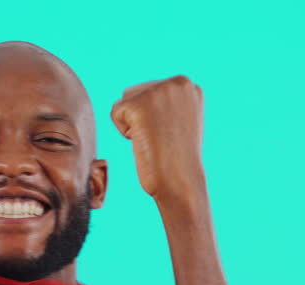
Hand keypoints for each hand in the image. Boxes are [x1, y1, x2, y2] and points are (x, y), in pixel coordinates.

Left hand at [110, 75, 205, 202]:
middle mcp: (176, 82)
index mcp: (188, 86)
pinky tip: (145, 142)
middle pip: (135, 92)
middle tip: (161, 139)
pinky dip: (124, 133)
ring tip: (154, 140)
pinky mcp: (138, 104)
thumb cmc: (178, 160)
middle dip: (141, 119)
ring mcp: (158, 91)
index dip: (153, 118)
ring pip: (124, 102)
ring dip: (132, 124)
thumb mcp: (180, 122)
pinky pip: (115, 113)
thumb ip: (167, 103)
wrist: (180, 181)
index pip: (150, 91)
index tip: (170, 134)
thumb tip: (142, 97)